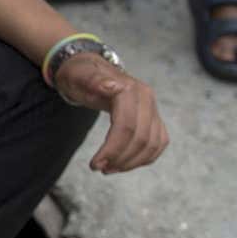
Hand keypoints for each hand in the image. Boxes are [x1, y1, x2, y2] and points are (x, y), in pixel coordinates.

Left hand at [52, 53, 169, 173]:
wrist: (90, 69)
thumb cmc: (80, 74)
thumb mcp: (79, 76)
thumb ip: (93, 80)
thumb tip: (111, 86)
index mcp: (129, 89)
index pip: (126, 126)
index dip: (112, 149)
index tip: (95, 164)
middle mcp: (146, 98)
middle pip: (141, 138)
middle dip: (120, 158)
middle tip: (99, 168)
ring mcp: (152, 108)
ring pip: (152, 143)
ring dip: (132, 162)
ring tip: (109, 169)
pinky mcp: (154, 118)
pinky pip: (157, 143)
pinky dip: (144, 158)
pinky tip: (125, 164)